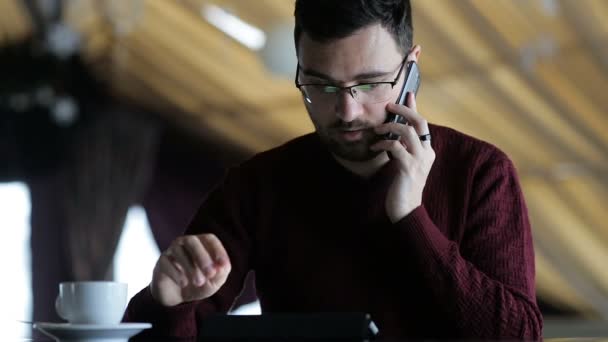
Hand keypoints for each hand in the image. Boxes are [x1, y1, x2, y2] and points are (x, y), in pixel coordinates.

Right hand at [150, 234, 230, 306]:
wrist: (177, 297)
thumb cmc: (199, 284)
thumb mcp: (214, 282)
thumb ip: (221, 273)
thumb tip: (223, 266)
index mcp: (201, 244)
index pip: (209, 239)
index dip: (218, 251)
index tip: (224, 266)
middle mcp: (185, 243)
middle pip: (192, 241)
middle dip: (203, 257)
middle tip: (211, 273)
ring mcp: (171, 251)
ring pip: (178, 250)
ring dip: (191, 267)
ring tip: (199, 282)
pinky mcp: (161, 262)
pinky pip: (166, 262)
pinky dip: (176, 272)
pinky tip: (184, 283)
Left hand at [371, 92, 434, 222]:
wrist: (406, 209)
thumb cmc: (402, 186)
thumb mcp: (404, 162)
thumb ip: (403, 147)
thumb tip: (396, 131)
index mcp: (428, 150)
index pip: (422, 123)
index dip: (414, 107)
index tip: (407, 94)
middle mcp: (427, 153)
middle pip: (419, 122)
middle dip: (404, 110)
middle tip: (389, 105)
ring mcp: (419, 160)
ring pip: (407, 131)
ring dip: (390, 127)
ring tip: (378, 130)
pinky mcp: (409, 168)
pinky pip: (396, 147)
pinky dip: (383, 144)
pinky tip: (375, 147)